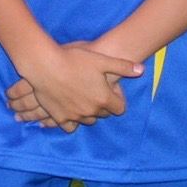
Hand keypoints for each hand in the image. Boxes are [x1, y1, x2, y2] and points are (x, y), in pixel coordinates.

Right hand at [9, 42, 138, 128]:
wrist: (45, 66)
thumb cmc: (74, 60)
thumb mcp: (101, 60)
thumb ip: (123, 66)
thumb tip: (141, 70)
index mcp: (104, 98)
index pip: (120, 108)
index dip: (117, 99)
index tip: (111, 89)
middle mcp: (91, 111)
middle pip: (103, 114)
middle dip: (102, 105)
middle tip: (95, 90)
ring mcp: (75, 116)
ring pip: (87, 120)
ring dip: (88, 112)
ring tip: (82, 98)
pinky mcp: (59, 118)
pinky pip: (70, 127)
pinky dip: (72, 121)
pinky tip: (70, 111)